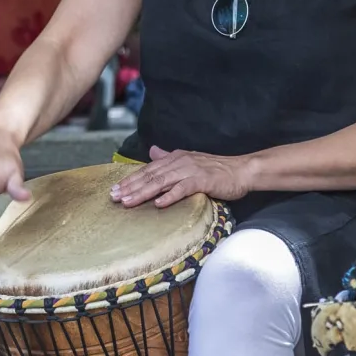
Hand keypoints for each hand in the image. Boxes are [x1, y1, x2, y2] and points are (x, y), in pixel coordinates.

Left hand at [110, 146, 251, 208]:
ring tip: (128, 202)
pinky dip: (170, 196)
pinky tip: (158, 204)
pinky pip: (183, 189)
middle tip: (114, 197)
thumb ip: (169, 158)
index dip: (130, 180)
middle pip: (150, 176)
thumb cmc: (216, 170)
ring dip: (143, 192)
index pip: (148, 170)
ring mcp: (191, 170)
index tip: (114, 190)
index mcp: (175, 158)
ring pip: (161, 182)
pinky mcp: (202, 180)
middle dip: (130, 187)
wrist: (241, 171)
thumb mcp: (189, 161)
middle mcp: (180, 162)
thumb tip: (152, 151)